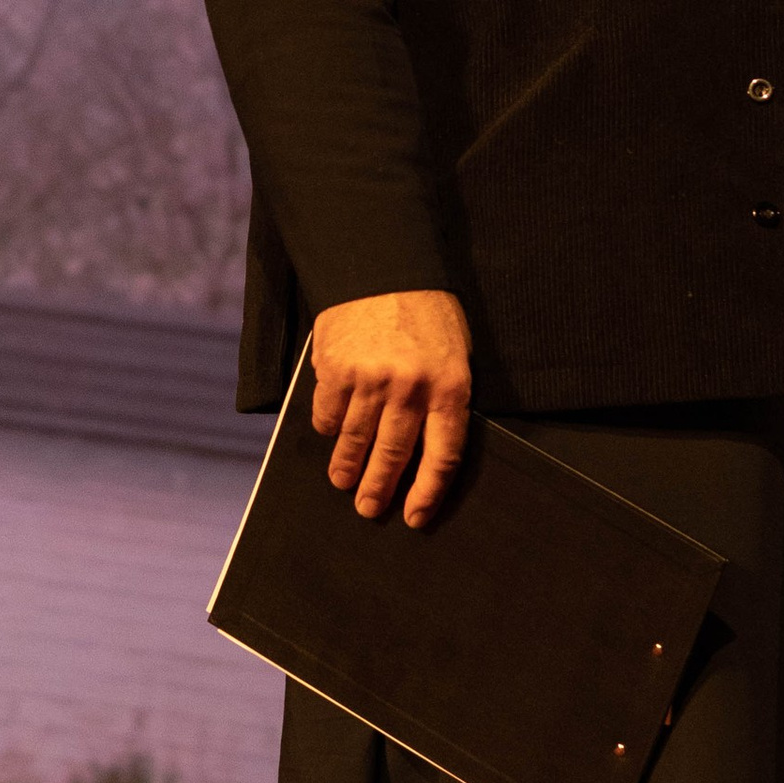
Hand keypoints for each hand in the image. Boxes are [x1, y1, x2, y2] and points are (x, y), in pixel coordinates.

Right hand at [309, 289, 472, 528]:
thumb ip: (444, 398)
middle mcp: (411, 388)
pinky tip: (330, 437)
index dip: (427, 492)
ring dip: (348, 468)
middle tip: (369, 510)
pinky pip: (328, 415)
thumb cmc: (426, 313)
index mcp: (450, 387)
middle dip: (380, 489)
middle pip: (394, 455)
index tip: (414, 517)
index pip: (442, 456)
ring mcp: (370, 379)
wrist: (384, 265)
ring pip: (356, 441)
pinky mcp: (335, 369)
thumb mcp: (455, 352)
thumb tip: (427, 452)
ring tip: (342, 483)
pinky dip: (328, 430)